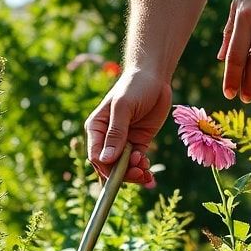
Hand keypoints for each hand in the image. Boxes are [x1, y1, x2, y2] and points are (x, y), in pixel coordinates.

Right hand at [84, 67, 170, 184]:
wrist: (154, 77)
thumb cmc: (134, 87)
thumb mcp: (123, 108)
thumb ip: (115, 134)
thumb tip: (105, 160)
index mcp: (96, 128)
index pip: (96, 156)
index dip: (107, 167)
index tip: (123, 171)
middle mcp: (107, 137)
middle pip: (109, 165)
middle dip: (123, 173)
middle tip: (139, 173)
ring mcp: (123, 141)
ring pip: (124, 167)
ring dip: (133, 173)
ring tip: (145, 169)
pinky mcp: (138, 142)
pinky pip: (137, 162)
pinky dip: (142, 169)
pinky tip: (148, 171)